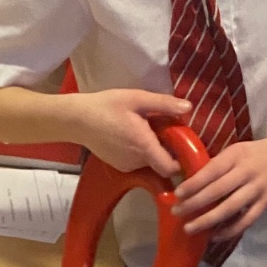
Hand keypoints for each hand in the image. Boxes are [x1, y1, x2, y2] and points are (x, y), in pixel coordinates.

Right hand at [67, 89, 191, 174]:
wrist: (78, 120)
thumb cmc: (107, 106)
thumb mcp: (138, 98)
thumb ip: (164, 104)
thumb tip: (188, 108)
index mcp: (144, 146)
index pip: (170, 168)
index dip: (180, 160)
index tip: (182, 144)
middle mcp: (136, 161)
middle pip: (161, 163)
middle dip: (167, 149)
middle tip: (163, 128)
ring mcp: (126, 166)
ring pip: (149, 163)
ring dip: (153, 149)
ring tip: (145, 129)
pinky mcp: (118, 165)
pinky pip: (137, 163)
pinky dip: (140, 152)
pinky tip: (132, 136)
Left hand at [172, 133, 266, 236]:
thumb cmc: (257, 153)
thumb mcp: (237, 151)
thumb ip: (218, 165)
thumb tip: (188, 182)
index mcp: (237, 155)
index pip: (212, 170)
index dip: (194, 184)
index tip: (177, 194)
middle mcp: (247, 172)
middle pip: (217, 191)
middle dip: (194, 204)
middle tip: (177, 213)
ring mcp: (257, 189)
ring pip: (229, 208)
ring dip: (207, 220)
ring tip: (189, 229)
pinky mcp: (266, 203)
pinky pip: (245, 220)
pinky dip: (229, 230)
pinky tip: (213, 236)